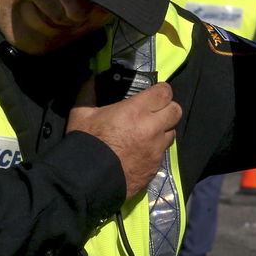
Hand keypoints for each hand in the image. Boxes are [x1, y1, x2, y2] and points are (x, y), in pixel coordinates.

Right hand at [67, 80, 180, 200]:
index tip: (153, 94)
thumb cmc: (85, 142)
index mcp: (135, 111)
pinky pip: (162, 152)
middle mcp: (152, 127)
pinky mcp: (156, 165)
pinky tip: (140, 151)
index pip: (164, 92)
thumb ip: (87, 92)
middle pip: (175, 110)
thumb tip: (88, 76)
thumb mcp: (80, 114)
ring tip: (147, 133)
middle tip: (153, 112)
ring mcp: (156, 148)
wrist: (87, 179)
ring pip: (172, 132)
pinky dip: (155, 149)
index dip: (160, 91)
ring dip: (163, 130)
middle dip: (166, 109)